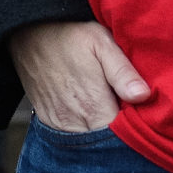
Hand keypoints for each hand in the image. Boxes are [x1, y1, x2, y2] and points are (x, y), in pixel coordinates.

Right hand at [11, 21, 151, 132]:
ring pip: (88, 140)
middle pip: (105, 141)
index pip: (122, 135)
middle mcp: (74, 121)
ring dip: (100, 129)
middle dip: (119, 131)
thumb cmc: (70, 35)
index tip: (141, 112)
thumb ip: (122, 72)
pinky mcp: (48, 121)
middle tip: (126, 108)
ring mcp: (58, 123)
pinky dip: (84, 127)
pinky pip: (72, 135)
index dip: (136, 127)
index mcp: (92, 106)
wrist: (28, 32)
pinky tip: (90, 109)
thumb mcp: (101, 43)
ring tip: (108, 107)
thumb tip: (143, 96)